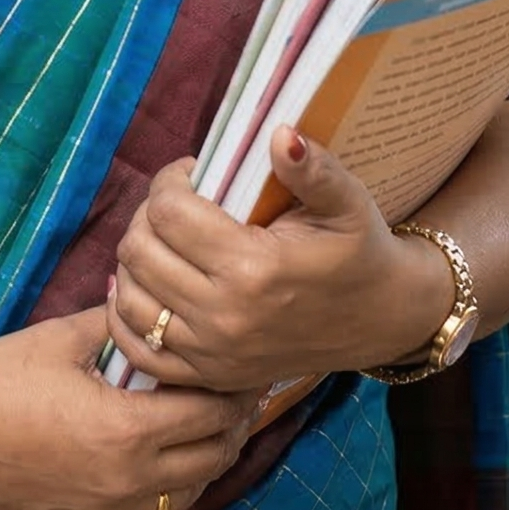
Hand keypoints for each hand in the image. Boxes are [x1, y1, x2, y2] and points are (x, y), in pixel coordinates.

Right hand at [0, 303, 259, 509]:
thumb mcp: (56, 339)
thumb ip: (113, 320)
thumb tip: (145, 296)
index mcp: (126, 432)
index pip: (211, 412)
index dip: (232, 384)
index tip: (238, 359)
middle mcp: (128, 484)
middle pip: (213, 456)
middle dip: (230, 420)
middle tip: (231, 385)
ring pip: (190, 493)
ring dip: (206, 456)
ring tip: (203, 418)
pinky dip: (172, 485)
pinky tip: (161, 455)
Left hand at [104, 131, 453, 391]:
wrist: (383, 319)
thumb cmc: (360, 252)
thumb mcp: (348, 203)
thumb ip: (313, 169)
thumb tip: (279, 133)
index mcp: (255, 268)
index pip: (168, 211)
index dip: (170, 181)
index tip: (191, 175)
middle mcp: (226, 316)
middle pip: (140, 250)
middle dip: (148, 216)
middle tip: (176, 205)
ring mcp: (214, 353)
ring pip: (129, 297)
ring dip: (135, 260)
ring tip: (163, 240)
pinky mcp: (210, 376)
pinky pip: (139, 350)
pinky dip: (126, 318)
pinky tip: (142, 287)